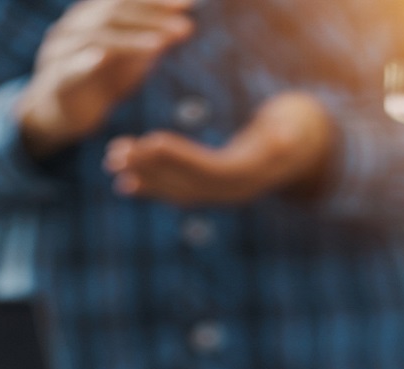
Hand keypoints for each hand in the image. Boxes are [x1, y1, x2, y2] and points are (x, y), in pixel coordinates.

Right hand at [18, 0, 194, 157]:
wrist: (61, 113)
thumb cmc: (101, 81)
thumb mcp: (130, 59)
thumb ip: (150, 41)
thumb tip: (184, 26)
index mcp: (92, 15)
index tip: (189, 3)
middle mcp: (74, 26)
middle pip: (114, 12)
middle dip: (151, 17)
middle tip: (184, 27)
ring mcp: (61, 50)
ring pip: (96, 37)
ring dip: (131, 40)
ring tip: (160, 45)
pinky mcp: (56, 78)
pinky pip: (69, 67)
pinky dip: (84, 62)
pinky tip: (100, 58)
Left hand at [103, 91, 334, 205]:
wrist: (290, 157)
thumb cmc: (289, 136)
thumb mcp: (292, 134)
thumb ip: (288, 136)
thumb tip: (288, 137)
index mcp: (245, 177)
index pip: (206, 167)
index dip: (179, 155)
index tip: (149, 140)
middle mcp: (227, 194)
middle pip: (183, 182)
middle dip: (149, 168)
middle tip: (115, 155)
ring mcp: (215, 198)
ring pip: (174, 189)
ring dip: (141, 176)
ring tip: (111, 162)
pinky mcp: (204, 195)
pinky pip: (174, 193)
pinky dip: (148, 186)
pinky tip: (122, 183)